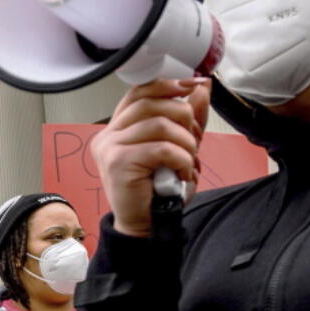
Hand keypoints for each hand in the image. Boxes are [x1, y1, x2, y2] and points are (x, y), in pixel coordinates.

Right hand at [92, 78, 210, 237]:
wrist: (144, 226)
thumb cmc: (156, 191)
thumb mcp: (176, 148)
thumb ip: (186, 119)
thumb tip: (201, 88)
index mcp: (116, 129)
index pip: (139, 93)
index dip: (167, 85)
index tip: (193, 85)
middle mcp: (108, 135)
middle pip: (151, 103)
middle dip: (183, 117)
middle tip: (194, 141)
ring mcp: (110, 148)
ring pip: (160, 124)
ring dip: (186, 142)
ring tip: (189, 161)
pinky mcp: (119, 162)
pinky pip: (162, 148)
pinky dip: (182, 160)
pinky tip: (183, 173)